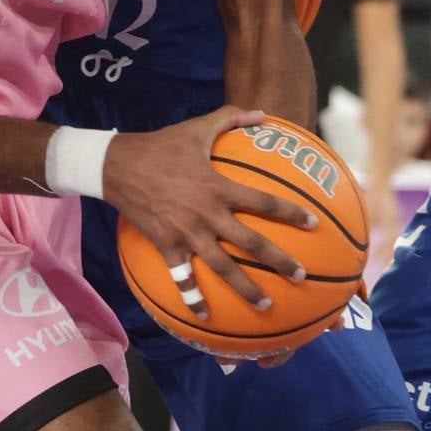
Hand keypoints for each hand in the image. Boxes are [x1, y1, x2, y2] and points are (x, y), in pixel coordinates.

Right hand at [101, 105, 317, 315]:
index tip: (313, 224)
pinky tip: (204, 317)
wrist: (118, 165)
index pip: (263, 202)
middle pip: (251, 242)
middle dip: (279, 261)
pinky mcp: (166, 246)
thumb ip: (231, 118)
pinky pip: (182, 277)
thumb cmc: (161, 145)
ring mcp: (187, 233)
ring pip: (222, 267)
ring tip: (267, 304)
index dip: (290, 213)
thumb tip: (262, 113)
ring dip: (246, 288)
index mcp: (218, 187)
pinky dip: (193, 298)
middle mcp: (207, 214)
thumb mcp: (197, 128)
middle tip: (301, 276)